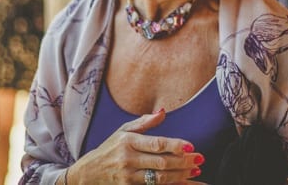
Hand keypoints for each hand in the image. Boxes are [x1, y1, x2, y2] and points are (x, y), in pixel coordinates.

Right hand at [67, 109, 203, 183]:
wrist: (88, 174)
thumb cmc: (109, 149)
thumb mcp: (122, 131)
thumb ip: (144, 122)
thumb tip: (164, 111)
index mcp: (127, 141)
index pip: (156, 143)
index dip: (175, 145)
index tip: (191, 146)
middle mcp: (127, 159)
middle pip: (161, 162)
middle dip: (184, 162)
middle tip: (200, 159)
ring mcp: (128, 176)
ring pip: (160, 178)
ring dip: (181, 176)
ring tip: (195, 171)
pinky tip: (184, 184)